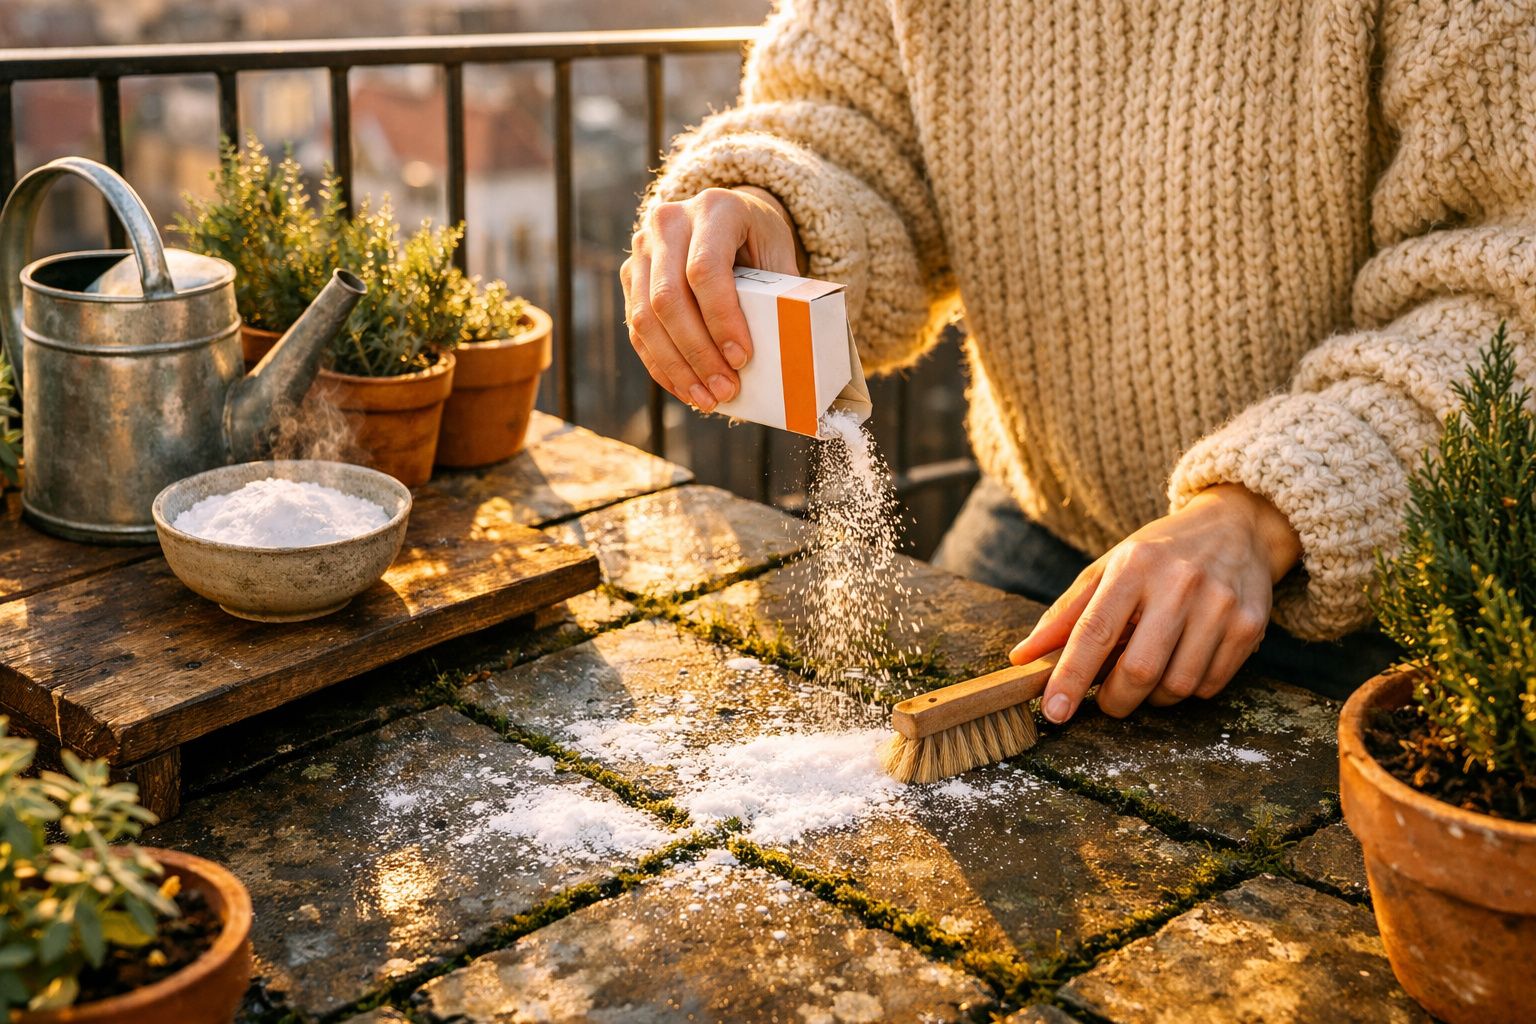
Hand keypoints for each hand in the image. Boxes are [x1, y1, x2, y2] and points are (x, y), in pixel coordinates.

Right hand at [621, 185, 801, 411]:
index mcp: (714, 208)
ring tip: (707, 399)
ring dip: (677, 367)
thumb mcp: (778, 254)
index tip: (742, 359)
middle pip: (669, 297)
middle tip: (726, 389)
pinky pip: (636, 329)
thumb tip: (790, 352)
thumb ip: (782, 293)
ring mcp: (642, 248)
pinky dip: (661, 365)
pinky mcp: (631, 276)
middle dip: (698, 352)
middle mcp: (668, 221)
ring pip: (645, 318)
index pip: (706, 270)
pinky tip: (686, 389)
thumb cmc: (758, 240)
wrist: (725, 218)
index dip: (722, 320)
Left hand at [1009, 485, 1301, 722]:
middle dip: (1116, 699)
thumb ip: (1065, 614)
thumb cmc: (1159, 553)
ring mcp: (1219, 605)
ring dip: (1154, 697)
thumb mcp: (1108, 568)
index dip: (1071, 677)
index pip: (1094, 631)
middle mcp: (1179, 583)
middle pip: (1138, 670)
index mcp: (1134, 566)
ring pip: (1176, 686)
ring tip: (1150, 671)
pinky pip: (1209, 686)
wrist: (1236, 527)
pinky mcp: (1250, 626)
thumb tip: (1022, 657)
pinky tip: (1182, 662)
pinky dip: (1188, 689)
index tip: (1054, 711)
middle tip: (1109, 699)